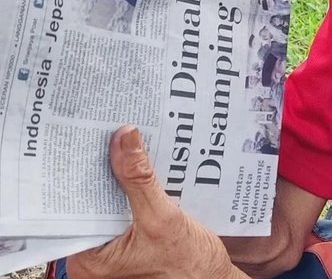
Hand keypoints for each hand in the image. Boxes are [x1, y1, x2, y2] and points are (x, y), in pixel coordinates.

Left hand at [67, 126, 242, 278]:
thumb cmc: (188, 266)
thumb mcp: (162, 218)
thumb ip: (140, 180)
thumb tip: (125, 139)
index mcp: (89, 259)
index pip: (74, 207)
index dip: (81, 172)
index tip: (89, 140)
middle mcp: (94, 255)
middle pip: (91, 201)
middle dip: (103, 169)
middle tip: (109, 134)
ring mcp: (112, 247)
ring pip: (109, 200)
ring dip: (120, 176)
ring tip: (126, 144)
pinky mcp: (129, 238)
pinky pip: (124, 205)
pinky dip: (133, 186)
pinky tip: (141, 166)